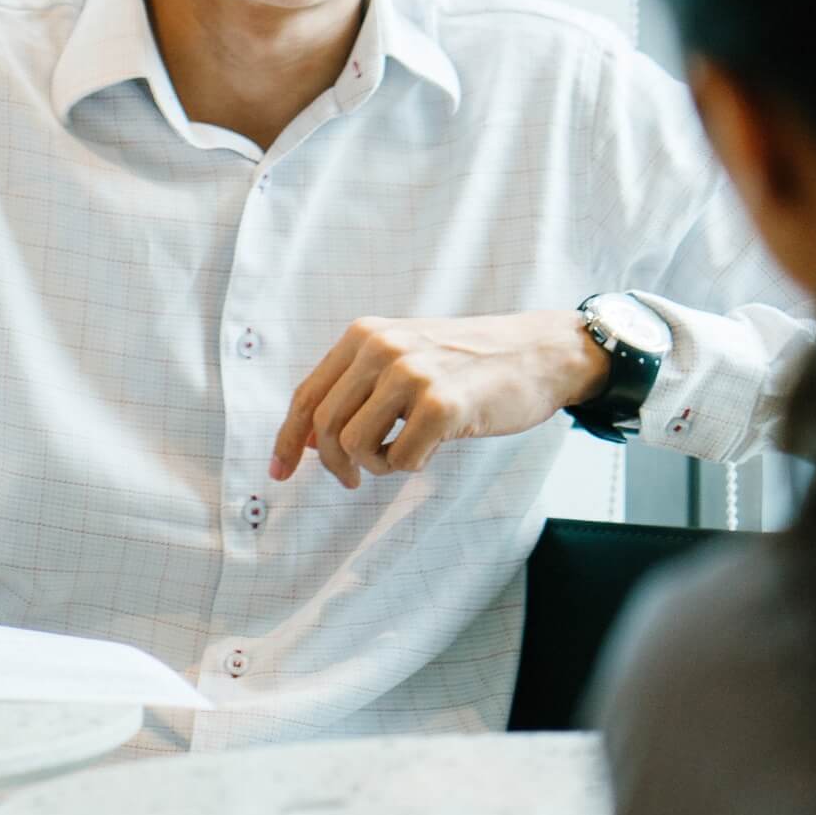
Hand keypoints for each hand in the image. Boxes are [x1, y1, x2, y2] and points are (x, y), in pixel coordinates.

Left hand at [270, 311, 609, 488]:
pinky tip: (429, 450)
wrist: (536, 352)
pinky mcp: (442, 404)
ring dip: (374, 466)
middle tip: (353, 479)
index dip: (287, 440)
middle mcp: (382, 348)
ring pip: (354, 446)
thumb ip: (356, 389)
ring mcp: (412, 374)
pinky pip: (399, 460)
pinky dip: (408, 466)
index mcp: (364, 335)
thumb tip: (306, 441)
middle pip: (324, 426)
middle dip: (332, 464)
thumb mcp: (403, 358)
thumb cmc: (466, 363)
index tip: (280, 473)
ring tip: (399, 455)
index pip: (307, 395)